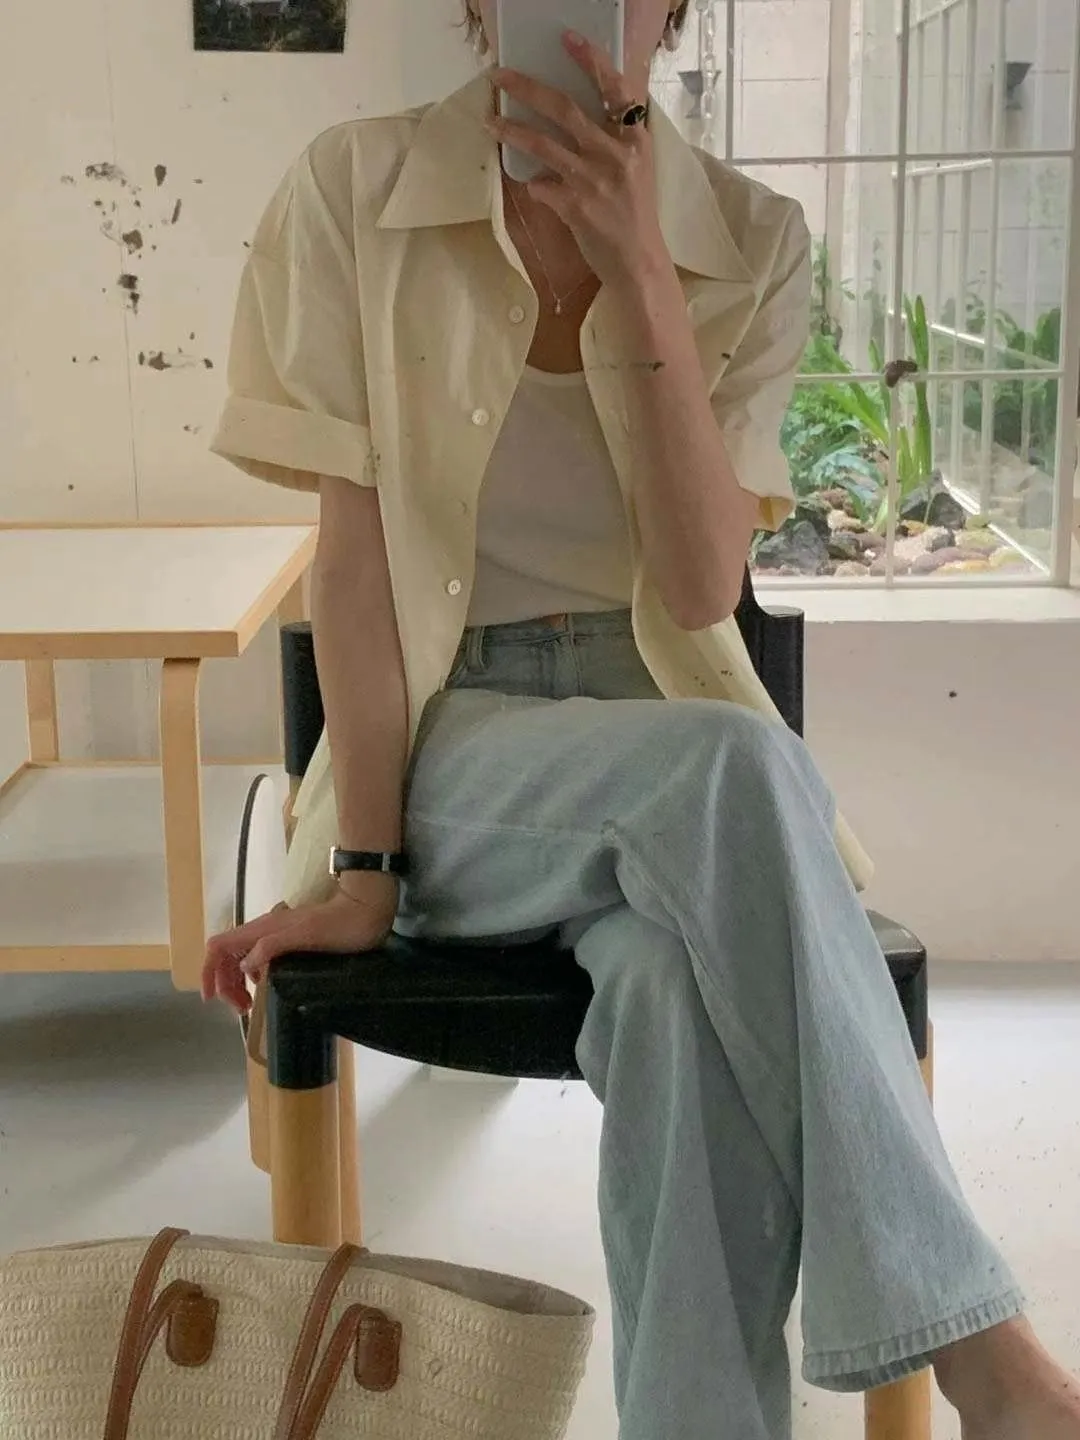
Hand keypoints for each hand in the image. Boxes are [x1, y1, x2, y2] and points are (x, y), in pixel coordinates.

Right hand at [201, 888, 397, 1013]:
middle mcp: (264, 929)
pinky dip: (253, 976)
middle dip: (225, 983)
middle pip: (227, 956)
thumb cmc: (340, 927)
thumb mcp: (305, 936)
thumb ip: (272, 946)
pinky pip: (258, 959)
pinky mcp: (289, 940)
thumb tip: (243, 966)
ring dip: (237, 982)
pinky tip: (264, 987)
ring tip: (250, 1004)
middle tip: (243, 1009)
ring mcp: (276, 934)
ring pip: (241, 958)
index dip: (209, 971)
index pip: (218, 946)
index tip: (212, 999)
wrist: (366, 910)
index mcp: (263, 928)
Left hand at [487, 32, 670, 291]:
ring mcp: (593, 180)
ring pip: (543, 144)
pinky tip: (529, 182)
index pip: (613, 88)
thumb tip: (578, 116)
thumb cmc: (636, 215)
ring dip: (511, 130)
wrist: (640, 262)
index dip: (590, 60)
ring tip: (490, 121)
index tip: (567, 39)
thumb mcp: (638, 168)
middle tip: (500, 76)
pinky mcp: (575, 207)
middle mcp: (615, 154)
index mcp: (635, 139)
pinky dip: (532, 183)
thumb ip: (615, 140)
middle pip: (564, 108)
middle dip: (526, 88)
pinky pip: (541, 186)